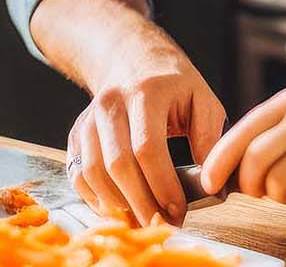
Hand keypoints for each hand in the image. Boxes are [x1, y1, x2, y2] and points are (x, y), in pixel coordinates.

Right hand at [67, 71, 225, 226]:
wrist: (131, 60)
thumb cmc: (172, 84)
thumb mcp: (202, 99)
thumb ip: (209, 138)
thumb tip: (209, 181)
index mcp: (146, 93)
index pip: (148, 148)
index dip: (162, 185)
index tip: (178, 210)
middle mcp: (110, 104)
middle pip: (117, 165)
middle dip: (140, 203)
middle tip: (161, 225)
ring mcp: (88, 119)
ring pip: (93, 172)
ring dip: (118, 205)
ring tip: (143, 221)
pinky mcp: (76, 134)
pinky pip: (79, 174)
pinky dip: (96, 198)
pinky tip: (120, 209)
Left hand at [200, 86, 285, 205]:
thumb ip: (269, 127)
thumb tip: (227, 163)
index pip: (243, 131)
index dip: (220, 160)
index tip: (209, 182)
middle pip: (255, 159)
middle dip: (247, 183)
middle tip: (252, 191)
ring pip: (275, 180)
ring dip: (272, 194)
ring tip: (282, 188)